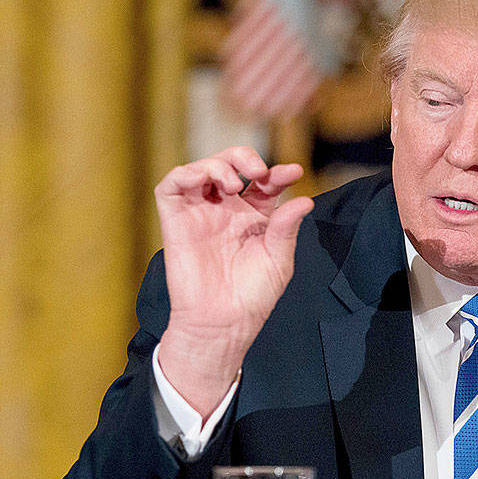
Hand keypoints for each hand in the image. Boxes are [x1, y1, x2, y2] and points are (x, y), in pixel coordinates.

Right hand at [154, 147, 313, 417]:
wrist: (223, 322)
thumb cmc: (252, 295)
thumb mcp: (279, 258)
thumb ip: (287, 226)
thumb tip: (306, 200)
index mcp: (252, 217)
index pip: (263, 182)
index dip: (278, 172)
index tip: (293, 173)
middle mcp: (225, 210)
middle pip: (229, 164)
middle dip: (244, 156)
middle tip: (259, 171)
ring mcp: (199, 213)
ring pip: (200, 169)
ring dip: (217, 164)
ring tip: (234, 184)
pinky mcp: (175, 220)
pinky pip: (171, 186)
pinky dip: (186, 173)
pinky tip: (208, 181)